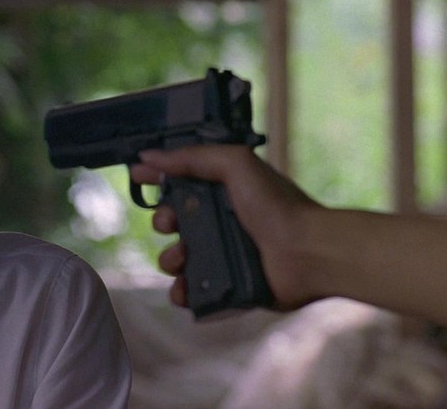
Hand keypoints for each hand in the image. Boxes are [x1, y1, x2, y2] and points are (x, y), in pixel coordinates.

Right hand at [130, 145, 322, 309]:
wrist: (308, 252)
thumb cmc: (275, 205)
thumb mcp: (235, 164)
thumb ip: (191, 157)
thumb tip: (149, 155)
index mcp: (223, 191)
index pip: (181, 182)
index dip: (158, 180)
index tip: (138, 177)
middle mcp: (221, 222)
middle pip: (174, 223)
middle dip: (163, 222)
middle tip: (171, 224)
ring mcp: (224, 255)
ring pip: (178, 258)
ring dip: (170, 258)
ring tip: (181, 258)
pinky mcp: (228, 286)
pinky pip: (194, 291)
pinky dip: (182, 292)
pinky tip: (184, 289)